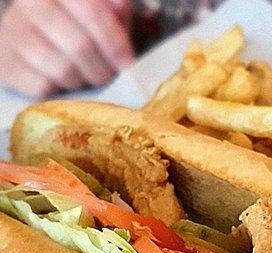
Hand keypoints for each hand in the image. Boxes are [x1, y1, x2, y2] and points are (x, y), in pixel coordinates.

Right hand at [0, 0, 133, 97]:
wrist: (31, 43)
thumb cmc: (76, 27)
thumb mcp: (101, 13)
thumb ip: (114, 10)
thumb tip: (121, 5)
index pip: (92, 12)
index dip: (115, 42)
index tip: (127, 64)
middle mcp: (30, 5)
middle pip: (80, 45)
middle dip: (103, 69)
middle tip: (110, 77)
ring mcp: (14, 34)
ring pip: (63, 68)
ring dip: (83, 81)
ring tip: (87, 77)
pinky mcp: (7, 64)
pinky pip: (44, 86)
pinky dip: (61, 91)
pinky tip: (65, 83)